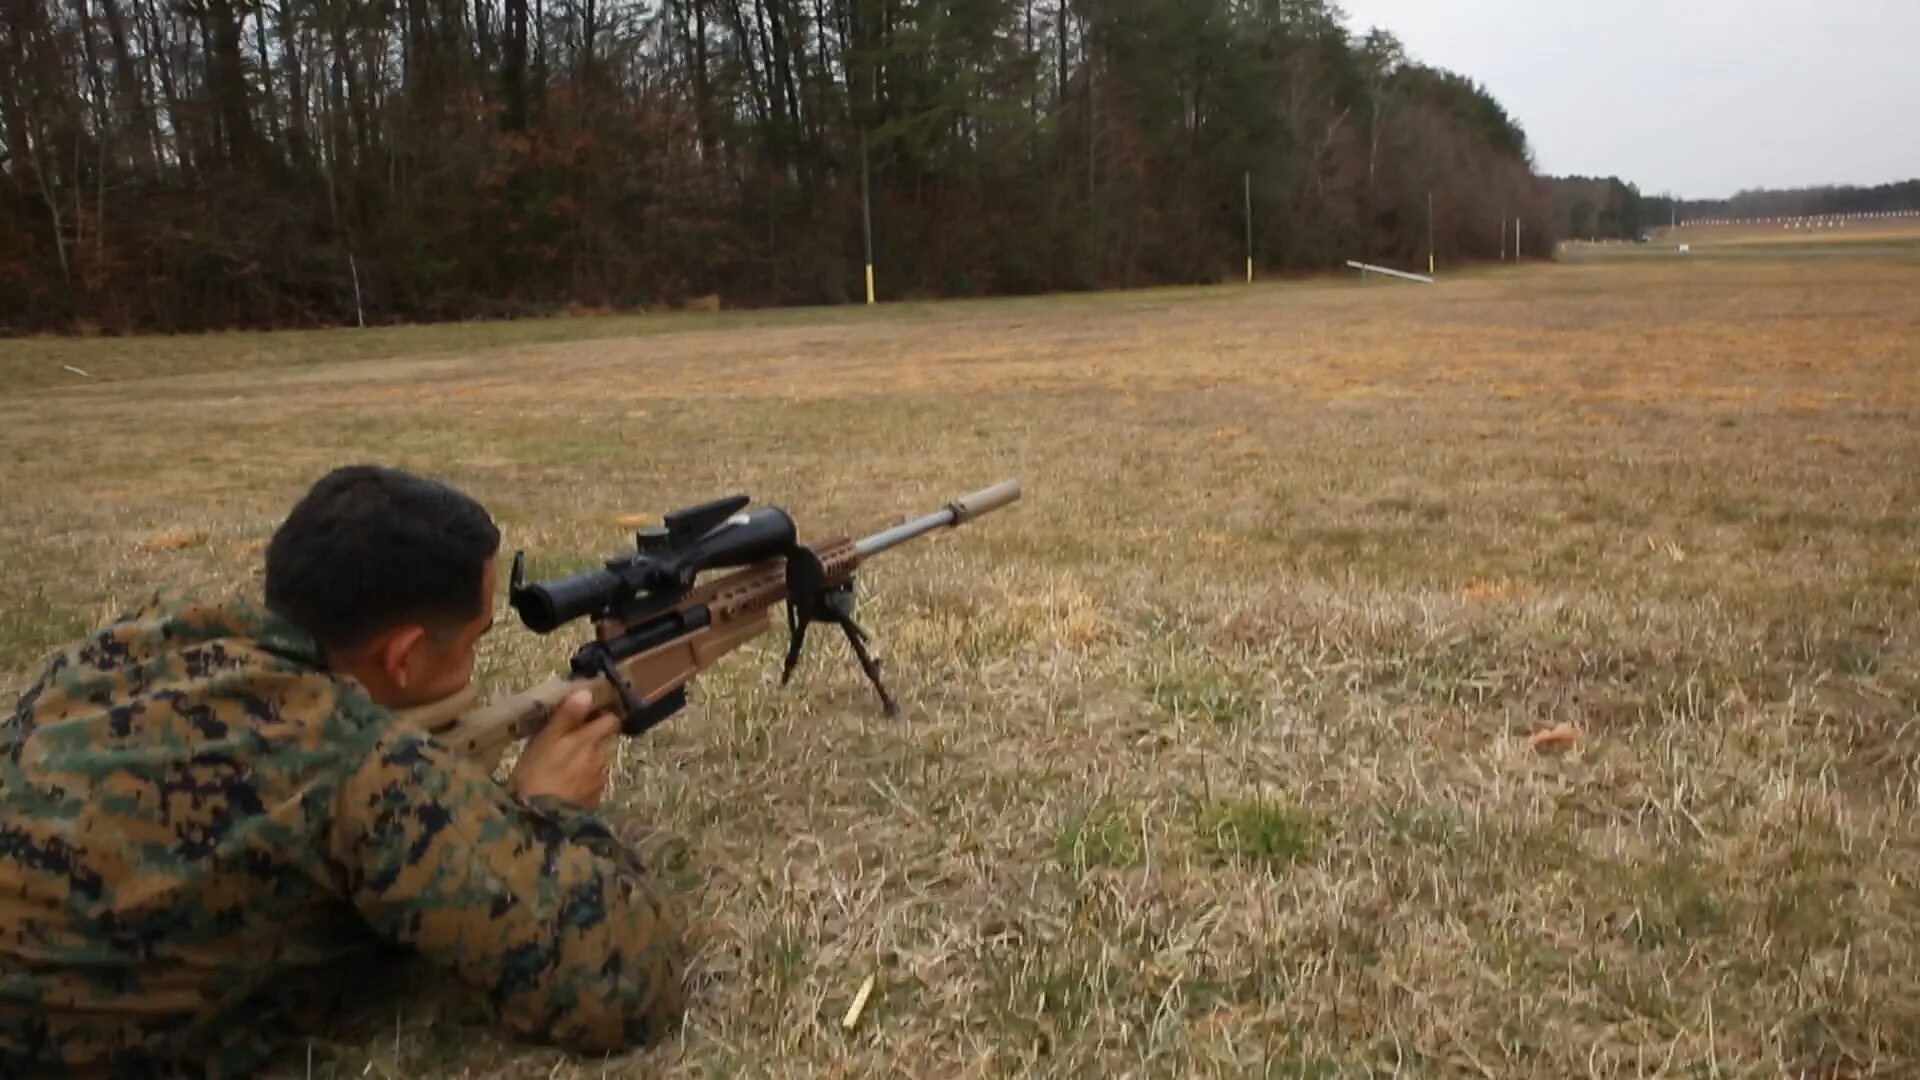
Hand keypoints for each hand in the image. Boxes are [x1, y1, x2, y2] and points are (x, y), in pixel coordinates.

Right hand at [507, 689, 620, 809]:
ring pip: (595, 764)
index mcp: (589, 741)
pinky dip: (580, 784)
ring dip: (583, 764)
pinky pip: (590, 785)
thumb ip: (567, 716)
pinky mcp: (593, 801)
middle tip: (563, 747)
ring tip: (559, 771)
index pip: (610, 720)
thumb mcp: (546, 740)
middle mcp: (601, 759)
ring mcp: (599, 782)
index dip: (602, 716)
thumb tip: (587, 692)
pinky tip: (563, 789)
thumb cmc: (537, 773)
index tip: (588, 716)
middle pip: (601, 743)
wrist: (539, 819)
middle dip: (588, 742)